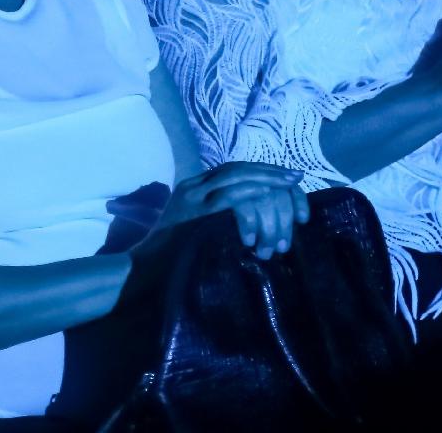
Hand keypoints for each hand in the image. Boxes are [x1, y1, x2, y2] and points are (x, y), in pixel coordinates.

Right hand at [164, 162, 309, 258]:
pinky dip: (249, 197)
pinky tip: (266, 198)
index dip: (263, 172)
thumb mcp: (204, 231)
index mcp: (196, 189)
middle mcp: (194, 187)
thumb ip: (224, 220)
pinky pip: (227, 197)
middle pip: (237, 169)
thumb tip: (261, 221)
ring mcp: (192, 198)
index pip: (234, 170)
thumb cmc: (177, 259)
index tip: (288, 179)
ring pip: (235, 178)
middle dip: (270, 173)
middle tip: (295, 177)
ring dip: (266, 182)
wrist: (145, 272)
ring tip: (289, 186)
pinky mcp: (193, 214)